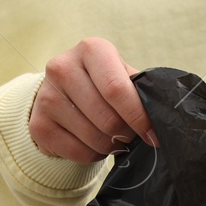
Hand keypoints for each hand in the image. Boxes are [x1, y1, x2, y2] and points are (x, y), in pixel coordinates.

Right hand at [29, 37, 157, 161]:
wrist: (62, 94)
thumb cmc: (103, 85)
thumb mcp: (123, 76)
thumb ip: (141, 91)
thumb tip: (167, 117)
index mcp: (91, 50)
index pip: (116, 89)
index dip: (139, 117)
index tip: (154, 135)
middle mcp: (62, 67)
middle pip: (107, 119)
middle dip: (127, 134)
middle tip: (131, 136)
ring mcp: (46, 96)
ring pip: (94, 139)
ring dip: (112, 146)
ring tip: (113, 137)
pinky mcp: (38, 124)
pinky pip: (78, 153)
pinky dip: (94, 155)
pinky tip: (93, 143)